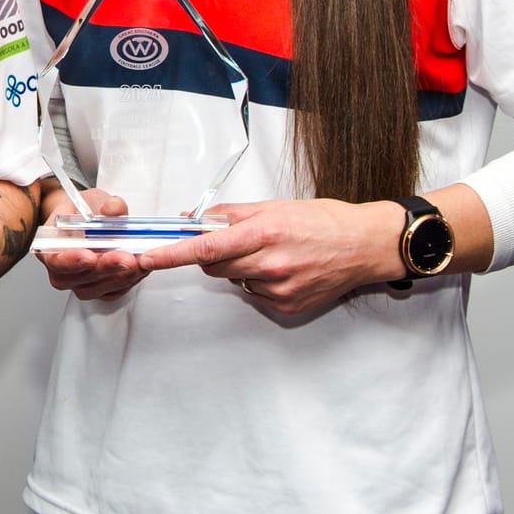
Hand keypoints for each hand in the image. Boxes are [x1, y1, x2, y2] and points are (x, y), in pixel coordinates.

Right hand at [34, 188, 144, 300]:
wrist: (88, 220)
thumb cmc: (82, 212)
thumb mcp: (91, 199)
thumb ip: (103, 204)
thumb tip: (114, 208)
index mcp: (50, 247)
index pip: (55, 261)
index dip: (71, 261)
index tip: (89, 256)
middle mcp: (63, 271)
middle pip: (80, 280)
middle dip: (106, 269)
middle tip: (126, 258)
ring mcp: (82, 283)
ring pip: (101, 289)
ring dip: (123, 275)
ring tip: (140, 259)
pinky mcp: (102, 289)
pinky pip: (116, 291)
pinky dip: (131, 279)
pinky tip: (140, 266)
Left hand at [135, 198, 403, 315]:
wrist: (367, 246)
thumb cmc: (324, 221)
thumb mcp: (275, 207)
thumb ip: (231, 214)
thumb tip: (196, 219)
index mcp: (263, 234)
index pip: (204, 247)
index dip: (170, 254)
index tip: (146, 258)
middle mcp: (269, 264)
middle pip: (213, 265)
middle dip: (212, 253)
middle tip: (235, 241)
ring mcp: (279, 289)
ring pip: (233, 279)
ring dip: (239, 267)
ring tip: (271, 253)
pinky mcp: (287, 306)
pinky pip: (255, 293)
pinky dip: (259, 281)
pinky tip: (284, 269)